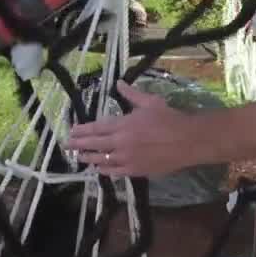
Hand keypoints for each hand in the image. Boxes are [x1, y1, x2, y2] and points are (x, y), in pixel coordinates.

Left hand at [66, 81, 195, 177]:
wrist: (188, 141)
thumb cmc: (170, 119)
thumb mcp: (150, 102)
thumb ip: (131, 94)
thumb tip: (118, 83)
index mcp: (123, 124)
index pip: (96, 128)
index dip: (82, 130)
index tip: (72, 131)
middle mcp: (121, 143)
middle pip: (94, 145)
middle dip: (78, 145)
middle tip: (67, 145)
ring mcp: (127, 159)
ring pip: (101, 160)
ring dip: (88, 158)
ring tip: (79, 158)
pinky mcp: (136, 171)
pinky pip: (115, 172)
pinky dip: (104, 170)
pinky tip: (99, 169)